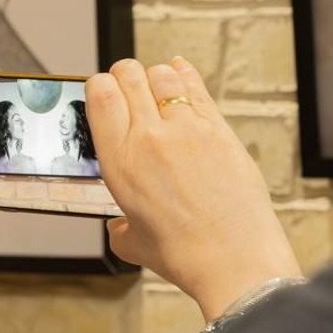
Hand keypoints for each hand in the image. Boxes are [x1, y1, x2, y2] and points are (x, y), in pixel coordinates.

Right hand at [87, 57, 301, 319]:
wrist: (235, 261)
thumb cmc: (186, 255)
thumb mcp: (133, 242)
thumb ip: (120, 228)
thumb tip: (119, 226)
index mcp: (120, 162)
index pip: (99, 94)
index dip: (98, 85)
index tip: (102, 92)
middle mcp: (150, 138)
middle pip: (129, 75)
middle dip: (123, 75)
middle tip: (126, 85)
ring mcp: (187, 130)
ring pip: (162, 75)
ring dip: (154, 75)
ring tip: (155, 86)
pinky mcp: (219, 131)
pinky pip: (196, 88)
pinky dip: (184, 74)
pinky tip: (180, 71)